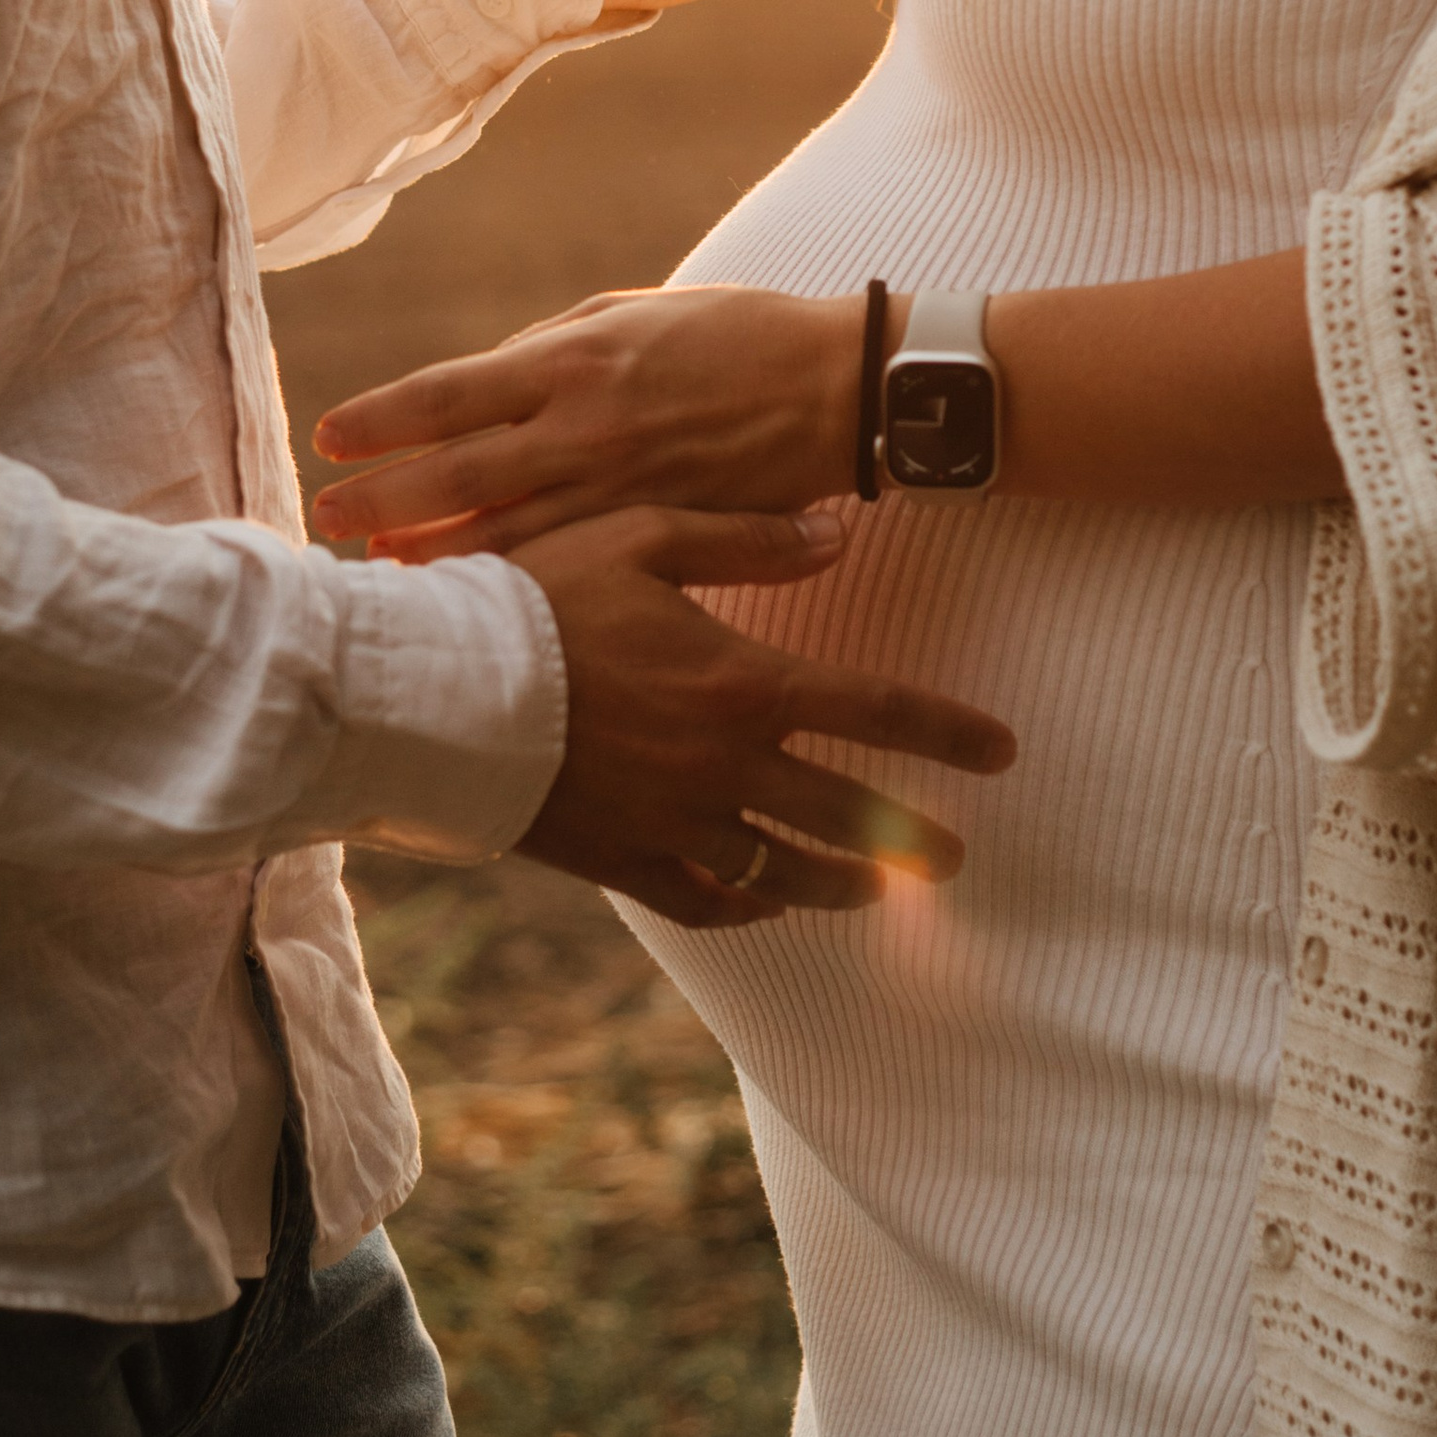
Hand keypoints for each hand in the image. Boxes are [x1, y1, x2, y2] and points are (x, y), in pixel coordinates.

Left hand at [317, 283, 856, 558]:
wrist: (837, 389)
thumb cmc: (736, 336)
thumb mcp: (635, 313)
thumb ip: (553, 349)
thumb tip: (481, 384)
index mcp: (573, 357)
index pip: (449, 392)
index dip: (380, 419)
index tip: (328, 436)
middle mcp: (584, 424)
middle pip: (456, 475)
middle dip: (382, 500)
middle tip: (326, 520)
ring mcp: (619, 487)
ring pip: (502, 533)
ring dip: (433, 552)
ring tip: (380, 565)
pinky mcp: (655, 531)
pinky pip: (566, 563)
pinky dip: (511, 578)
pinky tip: (475, 591)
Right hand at [510, 503, 1014, 925]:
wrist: (434, 688)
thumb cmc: (535, 595)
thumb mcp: (640, 536)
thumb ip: (747, 538)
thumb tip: (838, 533)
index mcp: (740, 681)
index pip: (874, 710)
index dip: (947, 732)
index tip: (1001, 751)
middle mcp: (722, 763)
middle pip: (846, 812)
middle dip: (911, 836)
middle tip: (954, 857)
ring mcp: (674, 821)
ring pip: (783, 870)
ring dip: (841, 881)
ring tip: (878, 890)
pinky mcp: (623, 860)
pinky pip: (706, 897)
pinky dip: (747, 902)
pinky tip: (768, 898)